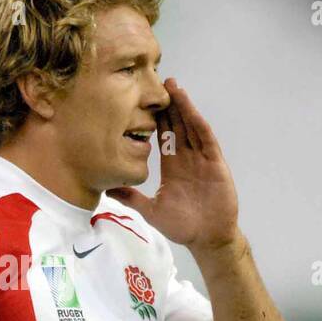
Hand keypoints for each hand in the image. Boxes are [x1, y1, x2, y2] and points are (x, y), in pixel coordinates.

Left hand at [107, 78, 240, 252]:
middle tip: (155, 81)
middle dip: (167, 104)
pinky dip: (197, 123)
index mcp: (172, 166)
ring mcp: (202, 158)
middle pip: (176, 124)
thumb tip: (106, 189)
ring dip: (183, 106)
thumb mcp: (150, 210)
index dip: (154, 118)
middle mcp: (186, 158)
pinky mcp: (215, 163)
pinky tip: (189, 109)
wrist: (207, 238)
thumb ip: (131, 198)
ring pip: (191, 126)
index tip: (140, 101)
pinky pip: (205, 138)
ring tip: (172, 86)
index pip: (162, 136)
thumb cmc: (182, 226)